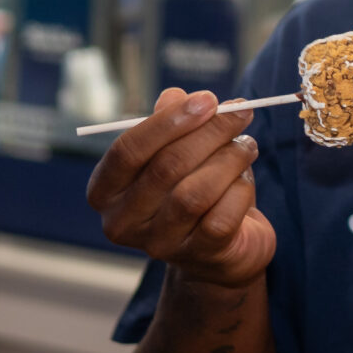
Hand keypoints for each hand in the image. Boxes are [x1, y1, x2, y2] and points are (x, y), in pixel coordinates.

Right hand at [86, 89, 274, 286]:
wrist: (221, 248)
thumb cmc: (192, 187)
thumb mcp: (177, 153)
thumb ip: (171, 123)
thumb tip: (176, 97)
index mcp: (104, 190)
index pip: (127, 151)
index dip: (168, 122)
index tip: (208, 99)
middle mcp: (122, 222)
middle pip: (166, 168)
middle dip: (210, 134)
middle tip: (241, 114)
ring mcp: (158, 244)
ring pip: (196, 193)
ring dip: (229, 160)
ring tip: (247, 146)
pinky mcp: (198, 255)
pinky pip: (222, 216)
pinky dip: (241, 189)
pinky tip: (245, 179)